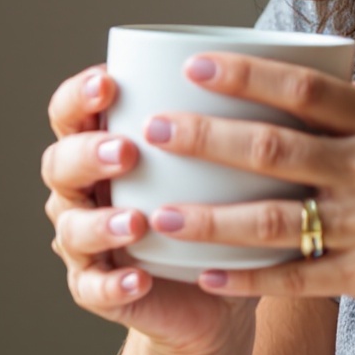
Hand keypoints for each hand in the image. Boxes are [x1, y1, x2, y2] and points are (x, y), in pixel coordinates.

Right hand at [41, 65, 256, 354]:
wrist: (212, 290)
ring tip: (137, 221)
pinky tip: (139, 279)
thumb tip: (295, 63)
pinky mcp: (98, 291)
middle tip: (127, 150)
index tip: (110, 80)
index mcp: (100, 144)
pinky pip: (92, 289)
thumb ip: (228, 115)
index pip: (69, 111)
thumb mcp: (221, 159)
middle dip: (88, 154)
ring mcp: (85, 244)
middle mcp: (83, 191)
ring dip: (101, 223)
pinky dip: (114, 284)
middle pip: (59, 165)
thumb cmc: (214, 206)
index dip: (79, 95)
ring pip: (72, 229)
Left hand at [139, 55, 354, 327]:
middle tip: (152, 130)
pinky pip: (297, 279)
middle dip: (206, 139)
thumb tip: (317, 69)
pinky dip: (249, 279)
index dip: (246, 76)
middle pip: (275, 149)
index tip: (193, 67)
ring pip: (276, 222)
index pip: (306, 90)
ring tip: (159, 215)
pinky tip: (207, 277)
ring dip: (211, 221)